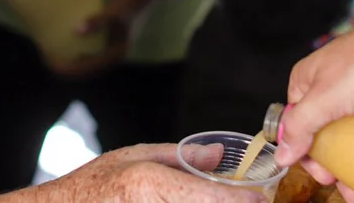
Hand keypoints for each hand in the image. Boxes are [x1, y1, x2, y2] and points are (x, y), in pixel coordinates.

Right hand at [44, 144, 265, 202]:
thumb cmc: (92, 185)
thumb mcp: (134, 158)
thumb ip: (181, 157)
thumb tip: (219, 155)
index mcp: (149, 185)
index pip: (213, 198)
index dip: (244, 200)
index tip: (260, 198)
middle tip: (249, 200)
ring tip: (219, 198)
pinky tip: (185, 202)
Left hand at [49, 0, 158, 78]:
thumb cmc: (131, 0)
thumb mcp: (113, 11)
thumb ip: (97, 22)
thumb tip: (76, 30)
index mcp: (119, 50)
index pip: (92, 66)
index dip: (74, 68)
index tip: (57, 65)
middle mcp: (118, 50)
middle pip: (92, 65)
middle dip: (74, 67)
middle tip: (54, 63)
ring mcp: (117, 43)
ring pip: (94, 57)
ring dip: (79, 59)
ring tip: (61, 55)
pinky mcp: (115, 34)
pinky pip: (96, 47)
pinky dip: (84, 48)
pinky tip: (74, 41)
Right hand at [274, 14, 353, 182]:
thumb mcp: (324, 98)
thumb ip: (299, 128)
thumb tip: (280, 156)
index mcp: (306, 85)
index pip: (297, 127)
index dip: (308, 154)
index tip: (324, 175)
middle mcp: (329, 90)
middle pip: (325, 136)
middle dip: (335, 165)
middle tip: (347, 186)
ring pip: (352, 138)